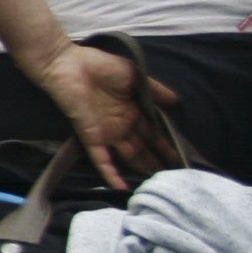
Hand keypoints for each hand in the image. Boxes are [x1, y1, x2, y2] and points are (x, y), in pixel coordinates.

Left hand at [33, 42, 179, 192]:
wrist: (68, 64)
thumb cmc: (101, 66)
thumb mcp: (136, 77)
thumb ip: (156, 90)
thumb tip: (177, 102)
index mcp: (132, 110)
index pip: (154, 132)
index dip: (167, 145)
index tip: (183, 158)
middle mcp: (122, 125)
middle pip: (144, 148)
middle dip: (158, 162)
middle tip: (176, 178)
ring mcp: (107, 132)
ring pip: (128, 156)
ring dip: (141, 169)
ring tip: (158, 184)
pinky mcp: (91, 136)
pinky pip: (101, 159)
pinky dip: (110, 173)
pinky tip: (122, 187)